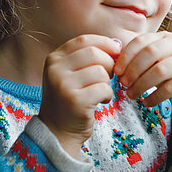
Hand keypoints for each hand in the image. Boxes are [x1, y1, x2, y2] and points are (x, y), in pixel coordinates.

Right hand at [38, 35, 120, 157]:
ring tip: (100, 91)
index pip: (84, 40)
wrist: (56, 132)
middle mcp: (55, 69)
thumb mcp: (70, 73)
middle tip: (107, 77)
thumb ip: (88, 56)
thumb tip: (117, 43)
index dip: (104, 43)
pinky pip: (104, 88)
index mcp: (54, 58)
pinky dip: (108, 95)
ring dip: (107, 82)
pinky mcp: (75, 101)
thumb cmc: (69, 99)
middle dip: (108, 64)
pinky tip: (101, 101)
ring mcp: (63, 85)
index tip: (116, 52)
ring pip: (101, 71)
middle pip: (95, 53)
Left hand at [113, 31, 171, 107]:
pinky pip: (170, 87)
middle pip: (150, 53)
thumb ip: (143, 59)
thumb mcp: (161, 58)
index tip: (117, 71)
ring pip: (160, 70)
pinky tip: (147, 102)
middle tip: (123, 84)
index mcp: (165, 37)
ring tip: (132, 95)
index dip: (126, 56)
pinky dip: (155, 97)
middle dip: (133, 70)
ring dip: (141, 85)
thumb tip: (116, 68)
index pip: (141, 41)